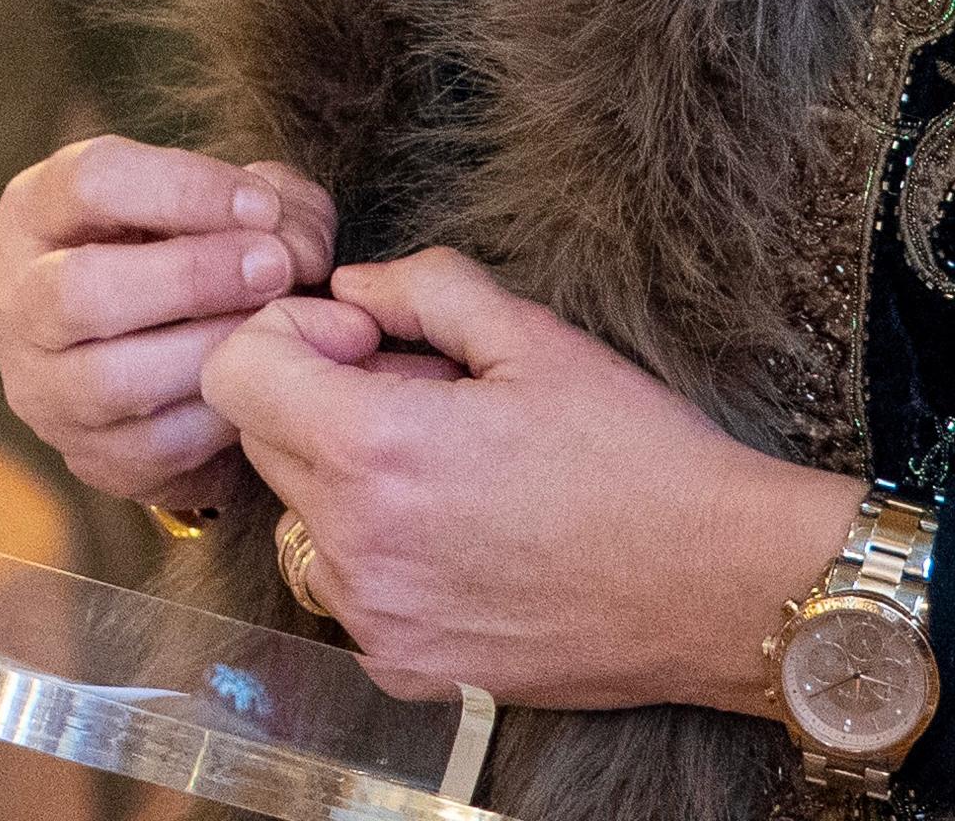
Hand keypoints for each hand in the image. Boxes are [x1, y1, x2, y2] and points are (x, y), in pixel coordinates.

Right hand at [0, 135, 339, 510]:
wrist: (175, 356)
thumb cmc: (199, 253)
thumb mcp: (228, 204)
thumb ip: (273, 202)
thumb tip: (295, 247)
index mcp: (35, 211)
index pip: (88, 183)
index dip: (184, 188)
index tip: (263, 207)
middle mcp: (16, 300)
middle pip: (82, 288)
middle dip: (193, 276)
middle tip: (276, 268)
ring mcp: (41, 387)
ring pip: (112, 378)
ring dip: (209, 349)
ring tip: (273, 330)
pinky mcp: (86, 455)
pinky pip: (155, 446)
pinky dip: (217, 415)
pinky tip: (257, 386)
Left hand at [205, 249, 864, 714]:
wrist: (720, 584)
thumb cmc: (637, 454)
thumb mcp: (534, 335)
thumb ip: (421, 287)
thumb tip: (351, 289)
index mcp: (377, 452)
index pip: (233, 373)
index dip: (292, 333)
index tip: (369, 340)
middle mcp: (357, 547)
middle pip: (262, 441)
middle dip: (319, 396)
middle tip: (422, 393)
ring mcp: (377, 619)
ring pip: (300, 515)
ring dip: (345, 477)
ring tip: (449, 466)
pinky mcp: (406, 668)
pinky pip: (344, 588)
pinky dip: (377, 551)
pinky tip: (463, 532)